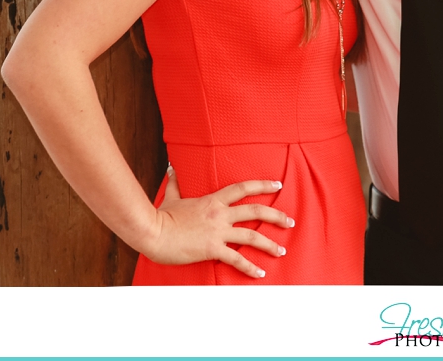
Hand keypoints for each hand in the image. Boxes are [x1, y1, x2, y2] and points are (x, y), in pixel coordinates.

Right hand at [141, 166, 291, 278]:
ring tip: (282, 250)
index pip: (243, 188)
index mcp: (213, 200)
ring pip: (251, 236)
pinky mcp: (212, 249)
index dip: (263, 185)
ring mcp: (217, 231)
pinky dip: (249, 267)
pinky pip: (236, 259)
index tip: (278, 186)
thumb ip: (175, 183)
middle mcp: (220, 214)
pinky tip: (260, 273)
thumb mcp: (171, 197)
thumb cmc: (161, 216)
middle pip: (255, 212)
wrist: (152, 232)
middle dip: (276, 216)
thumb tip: (172, 168)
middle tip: (290, 221)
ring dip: (269, 244)